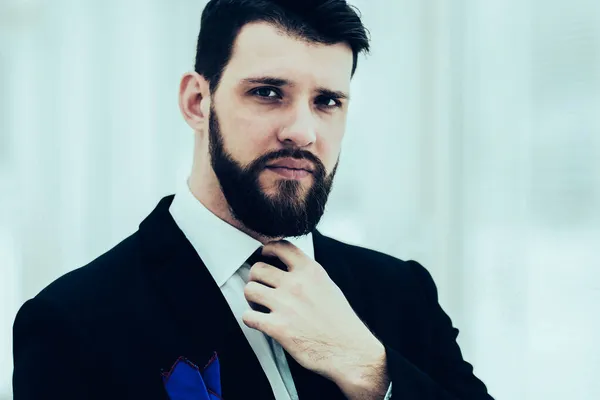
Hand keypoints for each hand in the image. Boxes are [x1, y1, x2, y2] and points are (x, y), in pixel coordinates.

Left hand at [241, 240, 388, 395]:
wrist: (349, 351)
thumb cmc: (342, 323)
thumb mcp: (329, 287)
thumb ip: (309, 276)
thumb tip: (292, 271)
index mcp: (310, 271)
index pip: (280, 246)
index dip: (267, 249)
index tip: (265, 255)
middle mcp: (296, 284)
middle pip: (258, 269)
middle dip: (256, 278)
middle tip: (260, 286)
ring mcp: (285, 305)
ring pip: (250, 290)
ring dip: (251, 298)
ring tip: (258, 305)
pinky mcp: (277, 327)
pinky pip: (248, 316)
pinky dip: (250, 319)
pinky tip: (259, 322)